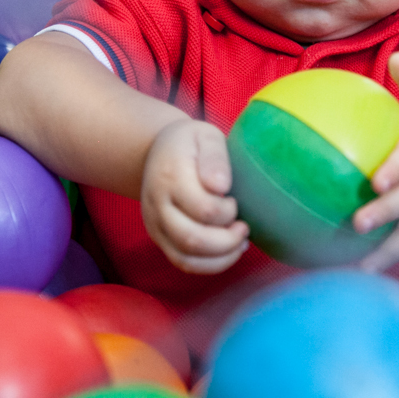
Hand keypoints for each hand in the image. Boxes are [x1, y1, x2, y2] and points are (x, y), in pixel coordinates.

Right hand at [140, 119, 249, 273]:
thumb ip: (215, 157)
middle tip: (244, 228)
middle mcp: (157, 204)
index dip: (227, 211)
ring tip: (240, 243)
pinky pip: (182, 262)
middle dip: (226, 241)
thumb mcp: (205, 135)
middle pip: (191, 239)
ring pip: (185, 259)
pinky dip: (209, 264)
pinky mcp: (158, 238)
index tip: (236, 200)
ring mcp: (155, 224)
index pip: (203, 208)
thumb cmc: (189, 143)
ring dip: (220, 258)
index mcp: (171, 176)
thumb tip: (220, 186)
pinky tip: (228, 251)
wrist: (154, 151)